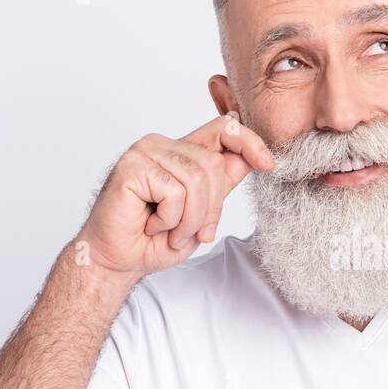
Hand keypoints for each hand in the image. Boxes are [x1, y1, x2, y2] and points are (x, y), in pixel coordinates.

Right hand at [74, 112, 274, 281]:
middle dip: (211, 209)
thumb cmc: (156, 239)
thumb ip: (222, 183)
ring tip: (170, 232)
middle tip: (192, 233)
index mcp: (183, 151)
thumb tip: (253, 157)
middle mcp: (164, 145)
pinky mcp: (132, 165)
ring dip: (189, 219)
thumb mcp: (203, 212)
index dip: (251, 142)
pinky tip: (151, 225)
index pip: (225, 128)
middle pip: (213, 164)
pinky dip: (169, 219)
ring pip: (196, 179)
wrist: (118, 260)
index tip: (269, 165)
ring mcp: (146, 151)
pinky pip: (173, 192)